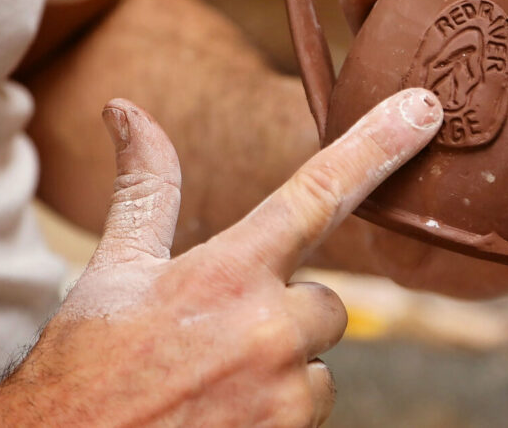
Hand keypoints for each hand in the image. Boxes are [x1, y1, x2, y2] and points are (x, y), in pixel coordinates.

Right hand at [0, 89, 441, 425]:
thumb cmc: (84, 368)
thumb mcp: (114, 270)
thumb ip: (144, 188)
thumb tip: (127, 110)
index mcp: (230, 273)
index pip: (317, 193)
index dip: (376, 146)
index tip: (422, 110)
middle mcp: (269, 331)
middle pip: (326, 306)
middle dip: (287, 314)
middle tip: (219, 336)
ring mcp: (282, 397)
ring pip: (317, 366)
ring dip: (280, 369)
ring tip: (212, 381)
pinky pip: (304, 414)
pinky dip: (273, 412)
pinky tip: (220, 412)